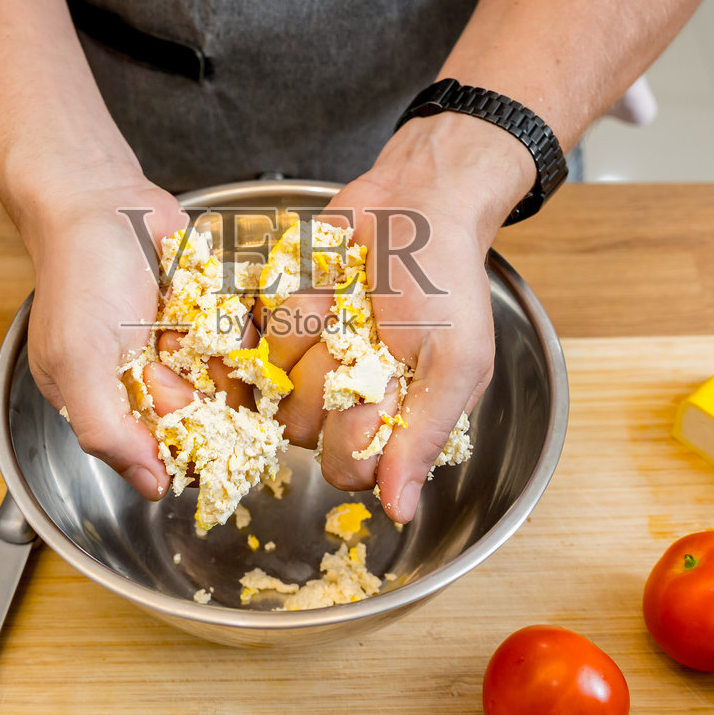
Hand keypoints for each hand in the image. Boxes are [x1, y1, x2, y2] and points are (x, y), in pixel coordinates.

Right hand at [20, 179, 261, 499]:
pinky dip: (236, 315)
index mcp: (113, 407)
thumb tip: (150, 489)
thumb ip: (106, 431)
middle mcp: (154, 384)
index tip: (174, 388)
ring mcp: (187, 349)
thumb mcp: (76, 364)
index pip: (170, 451)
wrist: (99, 199)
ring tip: (176, 309)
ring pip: (238, 376)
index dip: (186, 429)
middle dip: (200, 378)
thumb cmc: (77, 278)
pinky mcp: (214, 316)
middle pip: (213, 415)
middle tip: (165, 339)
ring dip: (220, 344)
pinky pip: (248, 335)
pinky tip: (203, 289)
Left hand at [268, 112, 534, 521]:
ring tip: (347, 298)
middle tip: (368, 331)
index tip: (383, 384)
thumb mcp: (456, 360)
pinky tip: (321, 280)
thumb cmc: (446, 280)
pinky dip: (286, 302)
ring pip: (276, 382)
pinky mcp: (277, 323)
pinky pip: (257, 333)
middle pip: (304, 431)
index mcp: (391, 422)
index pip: (349, 469)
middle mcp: (343, 402)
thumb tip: (401, 511)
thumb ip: (426, 437)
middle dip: (331, 376)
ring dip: (310, 333)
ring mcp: (306, 363)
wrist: (415, 203)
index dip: (357, 430)